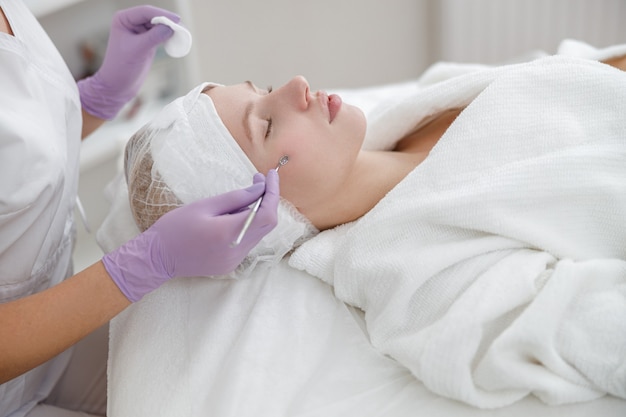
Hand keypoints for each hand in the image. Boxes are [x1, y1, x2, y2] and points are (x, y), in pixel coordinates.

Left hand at [78, 6, 179, 119]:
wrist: (118, 86)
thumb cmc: (121, 67)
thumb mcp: (138, 50)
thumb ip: (154, 37)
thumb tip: (171, 27)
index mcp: (124, 19)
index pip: (146, 12)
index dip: (162, 14)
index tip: (177, 20)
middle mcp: (131, 23)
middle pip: (154, 17)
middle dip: (168, 22)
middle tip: (182, 28)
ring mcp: (140, 32)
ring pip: (159, 26)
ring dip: (170, 30)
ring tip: (182, 35)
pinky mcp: (148, 42)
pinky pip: (161, 35)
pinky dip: (169, 37)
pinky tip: (176, 41)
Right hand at [102, 170, 279, 301]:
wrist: (156, 258)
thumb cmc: (175, 228)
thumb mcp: (204, 206)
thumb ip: (235, 198)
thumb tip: (260, 188)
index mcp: (229, 233)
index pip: (266, 213)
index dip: (273, 193)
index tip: (271, 175)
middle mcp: (237, 250)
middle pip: (267, 224)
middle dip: (267, 200)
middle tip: (258, 181)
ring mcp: (235, 260)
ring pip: (259, 233)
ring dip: (257, 213)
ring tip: (242, 198)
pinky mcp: (231, 265)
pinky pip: (248, 242)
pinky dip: (247, 226)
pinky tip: (232, 217)